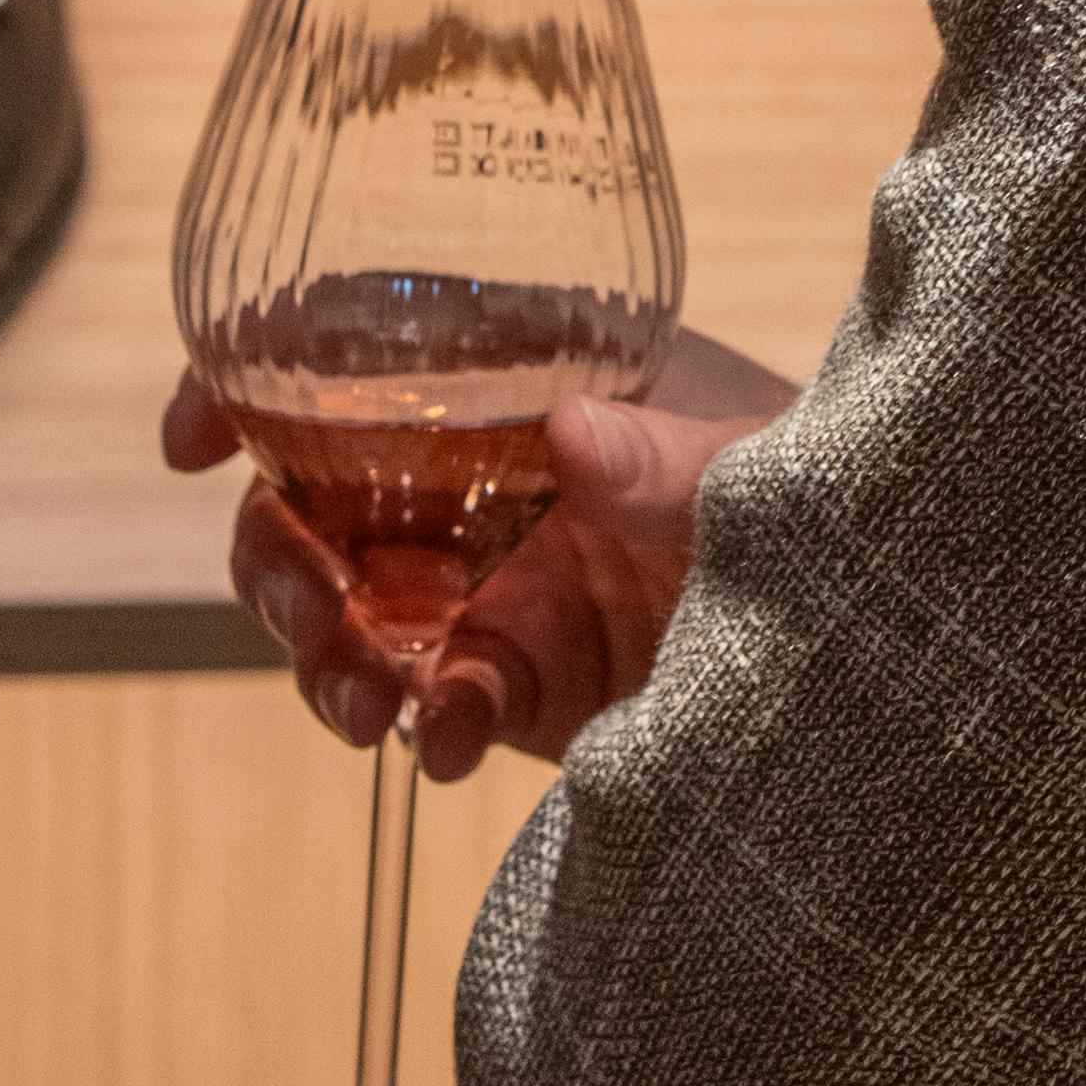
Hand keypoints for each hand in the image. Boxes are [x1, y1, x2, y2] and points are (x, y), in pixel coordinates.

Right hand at [167, 360, 787, 785]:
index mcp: (534, 369)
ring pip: (347, 604)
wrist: (891, 640)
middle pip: (316, 490)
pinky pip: (430, 701)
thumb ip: (671, 453)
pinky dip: (420, 724)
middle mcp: (492, 468)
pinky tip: (446, 744)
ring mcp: (497, 578)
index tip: (195, 438)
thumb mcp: (766, 461)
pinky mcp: (522, 680)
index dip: (256, 375)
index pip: (365, 341)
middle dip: (276, 555)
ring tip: (365, 705)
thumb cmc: (838, 492)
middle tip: (311, 616)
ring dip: (324, 652)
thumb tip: (571, 434)